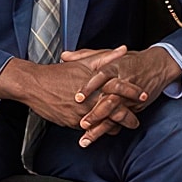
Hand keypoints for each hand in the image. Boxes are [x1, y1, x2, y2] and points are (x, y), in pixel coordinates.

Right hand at [0, 46, 131, 131]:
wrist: (36, 85)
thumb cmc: (61, 72)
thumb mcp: (85, 61)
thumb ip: (106, 57)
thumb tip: (123, 49)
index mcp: (95, 81)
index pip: (120, 87)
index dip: (133, 92)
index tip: (144, 95)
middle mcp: (91, 98)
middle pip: (115, 110)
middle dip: (128, 116)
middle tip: (137, 120)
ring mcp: (82, 112)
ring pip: (103, 122)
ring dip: (114, 126)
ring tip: (122, 128)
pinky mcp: (73, 122)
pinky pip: (89, 129)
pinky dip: (98, 131)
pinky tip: (105, 132)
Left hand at [67, 46, 181, 145]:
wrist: (157, 66)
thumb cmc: (129, 60)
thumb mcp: (107, 54)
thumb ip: (84, 56)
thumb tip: (64, 56)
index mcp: (115, 67)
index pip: (101, 76)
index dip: (90, 86)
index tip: (78, 97)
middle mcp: (123, 82)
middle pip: (109, 98)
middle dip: (96, 112)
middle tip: (82, 123)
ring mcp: (130, 96)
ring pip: (115, 113)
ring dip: (101, 126)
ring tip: (87, 136)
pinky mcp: (134, 106)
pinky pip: (122, 119)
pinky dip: (110, 129)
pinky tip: (98, 136)